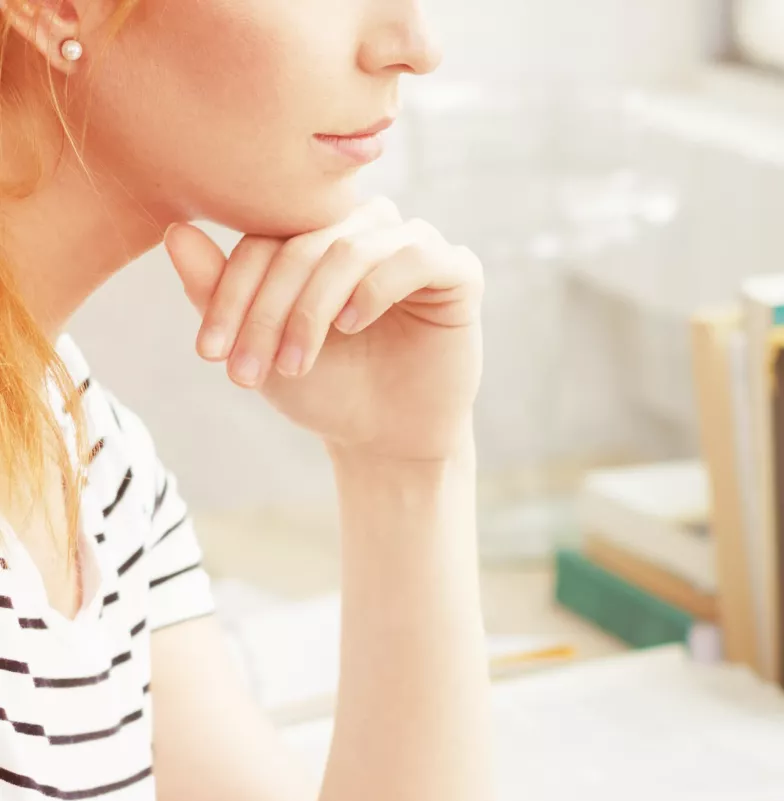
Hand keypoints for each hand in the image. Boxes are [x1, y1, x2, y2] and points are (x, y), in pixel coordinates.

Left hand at [163, 201, 483, 463]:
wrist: (385, 439)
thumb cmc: (325, 388)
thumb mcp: (261, 343)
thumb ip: (218, 289)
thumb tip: (174, 230)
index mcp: (318, 233)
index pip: (264, 239)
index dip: (231, 292)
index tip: (209, 354)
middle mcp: (367, 227)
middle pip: (304, 243)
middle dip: (269, 311)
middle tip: (250, 372)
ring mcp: (415, 245)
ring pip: (351, 247)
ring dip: (313, 308)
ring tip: (296, 362)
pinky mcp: (459, 273)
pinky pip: (416, 257)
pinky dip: (377, 287)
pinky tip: (353, 325)